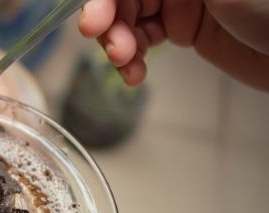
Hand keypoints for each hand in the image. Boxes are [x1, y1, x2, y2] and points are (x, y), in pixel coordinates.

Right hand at [78, 0, 268, 89]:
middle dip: (110, 21)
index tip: (93, 20)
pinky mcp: (185, 27)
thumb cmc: (268, 4)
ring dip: (118, 44)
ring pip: (128, 18)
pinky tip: (133, 73)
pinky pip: (143, 39)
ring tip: (127, 66)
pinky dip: (132, 57)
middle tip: (112, 48)